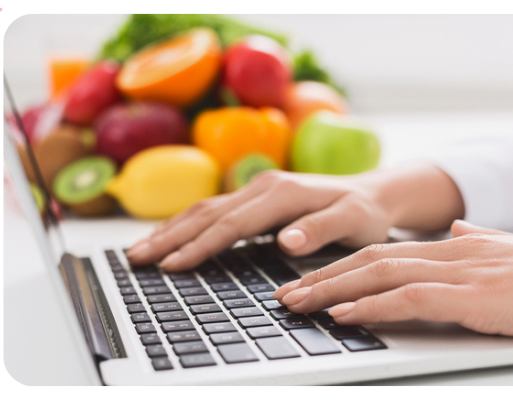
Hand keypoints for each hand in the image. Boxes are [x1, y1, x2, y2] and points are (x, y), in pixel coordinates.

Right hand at [125, 163, 463, 270]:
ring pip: (205, 208)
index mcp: (282, 192)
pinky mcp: (257, 197)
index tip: (173, 265)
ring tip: (141, 250)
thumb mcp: (354, 222)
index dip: (201, 245)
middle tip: (137, 260)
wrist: (374, 192)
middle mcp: (264, 186)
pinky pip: (215, 209)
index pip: (232, 223)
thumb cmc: (365, 212)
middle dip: (170, 237)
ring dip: (171, 229)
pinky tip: (172, 237)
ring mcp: (258, 189)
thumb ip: (320, 230)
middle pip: (208, 212)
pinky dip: (187, 224)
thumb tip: (285, 240)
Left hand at [274, 220, 512, 342]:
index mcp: (456, 245)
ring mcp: (460, 273)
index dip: (342, 266)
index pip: (385, 251)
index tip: (310, 279)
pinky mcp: (474, 297)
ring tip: (297, 304)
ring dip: (332, 291)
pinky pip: (409, 299)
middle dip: (322, 277)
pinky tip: (344, 315)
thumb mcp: (509, 251)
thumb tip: (456, 227)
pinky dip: (371, 306)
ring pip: (380, 275)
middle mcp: (450, 252)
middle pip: (370, 260)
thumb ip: (478, 239)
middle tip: (284, 294)